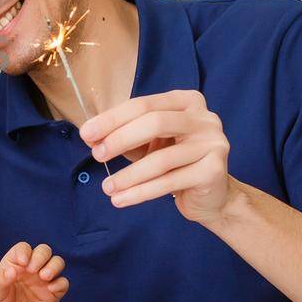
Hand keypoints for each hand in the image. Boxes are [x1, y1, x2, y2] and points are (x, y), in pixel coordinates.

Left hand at [0, 241, 67, 301]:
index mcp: (14, 264)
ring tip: (44, 277)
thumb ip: (1, 281)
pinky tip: (51, 289)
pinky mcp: (53, 294)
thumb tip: (12, 270)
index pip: (23, 248)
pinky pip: (63, 283)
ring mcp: (43, 281)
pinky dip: (60, 283)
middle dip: (41, 257)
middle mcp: (30, 269)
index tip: (22, 263)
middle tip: (33, 270)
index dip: (25, 252)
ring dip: (53, 266)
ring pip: (56, 263)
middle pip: (43, 251)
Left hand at [81, 90, 232, 226]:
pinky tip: (121, 199)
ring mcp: (213, 143)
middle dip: (120, 139)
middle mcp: (204, 118)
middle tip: (96, 156)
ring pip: (162, 158)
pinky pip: (170, 182)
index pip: (143, 104)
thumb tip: (90, 137)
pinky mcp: (214, 171)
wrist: (212, 196)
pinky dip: (141, 192)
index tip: (86, 134)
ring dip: (129, 175)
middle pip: (155, 123)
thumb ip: (123, 136)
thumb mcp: (147, 145)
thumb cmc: (175, 164)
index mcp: (186, 102)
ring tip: (107, 187)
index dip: (112, 119)